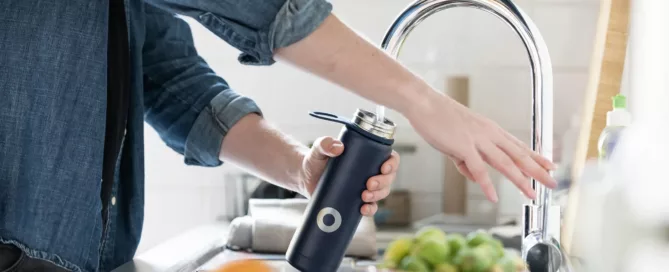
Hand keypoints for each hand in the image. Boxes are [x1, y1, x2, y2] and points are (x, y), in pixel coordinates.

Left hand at [298, 136, 399, 215]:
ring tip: (364, 196)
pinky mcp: (357, 201)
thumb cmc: (316, 159)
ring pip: (382, 193)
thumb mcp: (319, 149)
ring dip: (378, 196)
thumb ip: (325, 144)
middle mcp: (370, 171)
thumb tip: (337, 147)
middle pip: (389, 178)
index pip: (390, 157)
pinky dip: (370, 210)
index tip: (383, 168)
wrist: (306, 177)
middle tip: (369, 184)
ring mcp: (365, 187)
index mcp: (368, 155)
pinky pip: (371, 207)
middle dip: (383, 182)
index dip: (392, 163)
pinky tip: (363, 209)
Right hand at [407, 91, 556, 201]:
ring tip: (531, 194)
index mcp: (490, 130)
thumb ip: (466, 160)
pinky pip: (478, 169)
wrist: (424, 103)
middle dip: (537, 170)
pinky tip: (493, 196)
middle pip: (518, 155)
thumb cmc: (438, 118)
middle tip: (552, 182)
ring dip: (520, 180)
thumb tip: (474, 177)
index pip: (518, 145)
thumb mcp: (457, 141)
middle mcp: (489, 134)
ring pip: (505, 163)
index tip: (550, 165)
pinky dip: (486, 184)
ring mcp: (477, 139)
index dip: (536, 156)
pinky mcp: (463, 146)